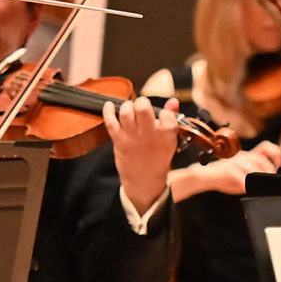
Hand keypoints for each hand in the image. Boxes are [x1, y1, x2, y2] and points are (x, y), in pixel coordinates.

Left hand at [106, 96, 181, 216]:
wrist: (144, 180)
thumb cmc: (158, 157)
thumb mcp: (169, 140)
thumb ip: (172, 118)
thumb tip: (173, 101)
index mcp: (166, 135)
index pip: (166, 114)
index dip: (164, 112)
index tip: (162, 116)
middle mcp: (149, 135)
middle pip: (143, 108)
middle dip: (142, 102)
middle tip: (142, 106)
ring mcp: (132, 138)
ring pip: (126, 112)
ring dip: (127, 106)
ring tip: (130, 110)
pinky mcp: (119, 141)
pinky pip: (110, 122)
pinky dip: (107, 111)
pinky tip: (109, 105)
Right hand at [174, 139, 280, 199]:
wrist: (206, 175)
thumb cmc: (222, 174)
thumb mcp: (240, 168)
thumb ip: (252, 170)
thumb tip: (266, 178)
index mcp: (246, 155)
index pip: (265, 148)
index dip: (276, 153)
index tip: (280, 161)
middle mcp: (243, 157)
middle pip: (263, 161)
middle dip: (268, 171)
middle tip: (267, 179)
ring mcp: (237, 164)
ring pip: (254, 170)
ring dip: (256, 179)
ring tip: (253, 184)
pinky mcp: (232, 173)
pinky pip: (244, 181)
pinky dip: (245, 186)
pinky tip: (242, 188)